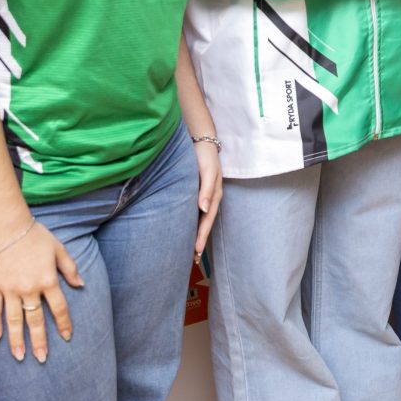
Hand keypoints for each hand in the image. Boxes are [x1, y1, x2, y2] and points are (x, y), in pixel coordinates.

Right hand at [0, 219, 81, 363]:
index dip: (63, 324)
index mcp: (48, 280)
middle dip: (39, 341)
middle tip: (42, 359)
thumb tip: (81, 285)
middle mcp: (29, 289)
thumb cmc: (36, 236)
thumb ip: (70, 268)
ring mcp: (10, 289)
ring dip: (17, 340)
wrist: (8, 226)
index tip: (66, 337)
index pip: (59, 308)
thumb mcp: (59, 249)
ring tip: (19, 357)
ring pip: (14, 320)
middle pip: (36, 321)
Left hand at [192, 139, 222, 259]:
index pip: (207, 220)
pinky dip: (192, 224)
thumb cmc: (204, 156)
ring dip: (196, 235)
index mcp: (214, 196)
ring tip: (190, 252)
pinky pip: (195, 213)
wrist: (200, 141)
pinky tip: (186, 231)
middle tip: (193, 259)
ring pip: (200, 221)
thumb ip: (206, 189)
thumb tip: (203, 209)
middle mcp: (209, 199)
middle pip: (205, 224)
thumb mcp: (208, 171)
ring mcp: (204, 197)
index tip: (195, 251)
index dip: (202, 236)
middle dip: (200, 241)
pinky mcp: (196, 194)